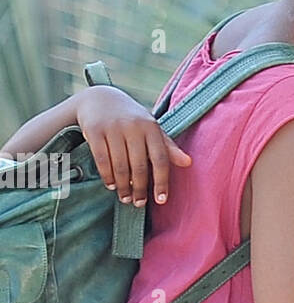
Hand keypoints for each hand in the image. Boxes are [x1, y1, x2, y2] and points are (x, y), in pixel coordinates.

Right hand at [76, 86, 191, 206]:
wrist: (100, 99)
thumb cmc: (132, 119)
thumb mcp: (151, 129)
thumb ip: (168, 147)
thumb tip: (188, 163)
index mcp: (151, 127)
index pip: (160, 159)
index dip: (161, 182)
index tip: (161, 200)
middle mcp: (133, 126)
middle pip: (139, 166)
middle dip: (139, 188)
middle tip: (138, 203)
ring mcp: (113, 128)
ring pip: (120, 165)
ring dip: (123, 186)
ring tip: (125, 198)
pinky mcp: (95, 130)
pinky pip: (102, 160)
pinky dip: (107, 176)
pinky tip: (111, 186)